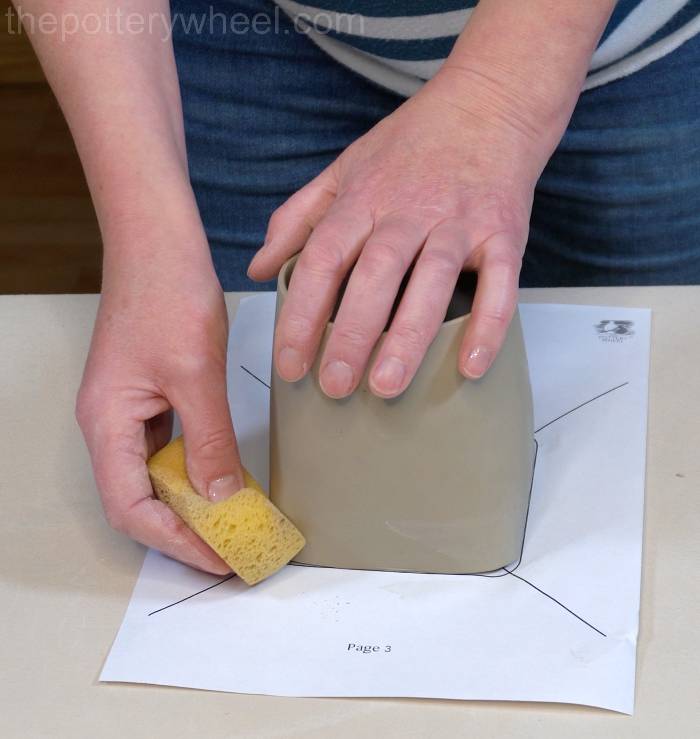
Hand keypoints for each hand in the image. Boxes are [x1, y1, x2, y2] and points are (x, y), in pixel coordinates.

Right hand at [76, 217, 242, 573]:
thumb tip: (220, 496)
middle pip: (140, 499)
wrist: (159, 243)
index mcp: (107, 423)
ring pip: (155, 477)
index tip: (218, 559)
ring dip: (192, 503)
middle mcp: (110, 424)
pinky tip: (224, 477)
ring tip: (233, 523)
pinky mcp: (150, 397)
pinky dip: (196, 469)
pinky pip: (168, 449)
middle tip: (231, 550)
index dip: (175, 542)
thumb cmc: (166, 295)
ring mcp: (129, 411)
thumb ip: (209, 440)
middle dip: (184, 530)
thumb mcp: (195, 375)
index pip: (131, 508)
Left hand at [248, 69, 548, 397]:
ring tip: (386, 387)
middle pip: (375, 274)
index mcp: (363, 199)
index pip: (322, 259)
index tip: (289, 362)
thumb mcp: (345, 168)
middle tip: (333, 386)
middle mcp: (409, 211)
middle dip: (351, 334)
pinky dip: (487, 325)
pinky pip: (499, 284)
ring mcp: (459, 222)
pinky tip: (470, 366)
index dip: (301, 313)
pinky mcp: (503, 234)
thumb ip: (298, 217)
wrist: (489, 103)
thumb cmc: (411, 143)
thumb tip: (260, 265)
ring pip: (431, 282)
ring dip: (408, 336)